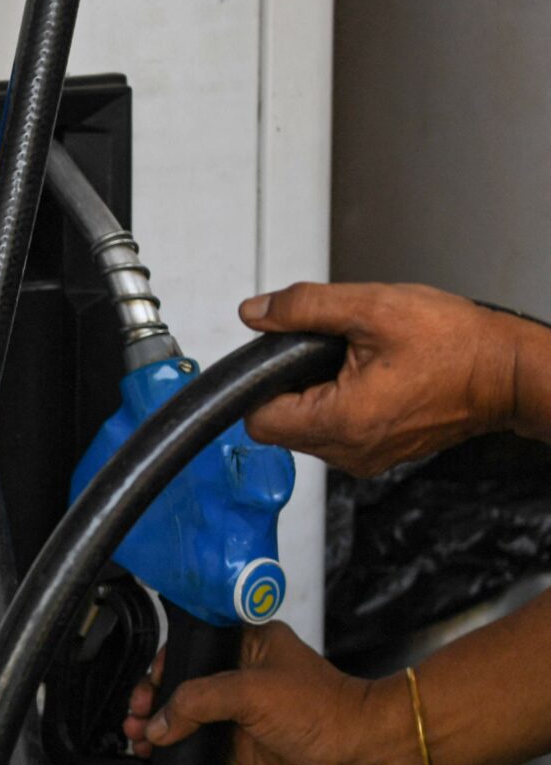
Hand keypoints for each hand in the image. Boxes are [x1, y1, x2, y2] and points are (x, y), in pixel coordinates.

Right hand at [122, 622, 406, 764]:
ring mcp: (240, 712)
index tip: (146, 683)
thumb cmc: (324, 710)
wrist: (360, 755)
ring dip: (159, 725)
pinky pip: (198, 744)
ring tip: (137, 735)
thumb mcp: (251, 692)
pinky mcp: (241, 744)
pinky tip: (155, 752)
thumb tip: (158, 722)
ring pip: (185, 716)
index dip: (164, 663)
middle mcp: (241, 674)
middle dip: (153, 698)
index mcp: (248, 644)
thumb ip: (197, 702)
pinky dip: (174, 748)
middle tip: (136, 713)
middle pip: (182, 683)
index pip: (191, 646)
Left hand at [238, 281, 523, 475]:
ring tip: (356, 362)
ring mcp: (366, 457)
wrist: (507, 370)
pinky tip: (372, 378)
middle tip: (329, 352)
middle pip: (281, 425)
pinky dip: (342, 405)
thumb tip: (257, 312)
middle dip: (293, 384)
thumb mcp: (372, 307)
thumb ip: (304, 307)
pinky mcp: (381, 453)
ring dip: (318, 394)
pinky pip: (339, 432)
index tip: (285, 356)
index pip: (258, 419)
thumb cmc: (455, 343)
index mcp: (340, 423)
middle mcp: (348, 451)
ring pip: (308, 429)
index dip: (263, 382)